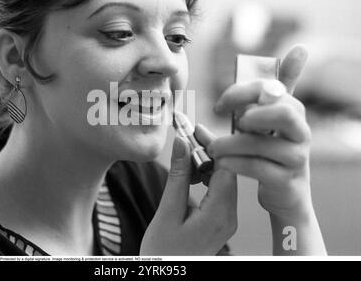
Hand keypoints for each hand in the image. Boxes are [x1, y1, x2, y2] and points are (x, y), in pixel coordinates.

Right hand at [140, 134, 236, 254]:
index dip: (211, 144)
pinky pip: (219, 189)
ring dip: (205, 163)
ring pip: (223, 178)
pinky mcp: (222, 220)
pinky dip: (205, 176)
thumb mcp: (167, 212)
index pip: (225, 167)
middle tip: (186, 136)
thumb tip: (181, 143)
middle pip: (227, 170)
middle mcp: (230, 217)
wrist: (169, 275)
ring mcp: (228, 219)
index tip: (193, 129)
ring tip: (184, 157)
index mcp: (219, 215)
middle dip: (207, 150)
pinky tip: (189, 174)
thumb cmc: (164, 252)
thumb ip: (177, 176)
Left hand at [211, 45, 312, 219]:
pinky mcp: (286, 180)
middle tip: (232, 124)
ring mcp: (296, 157)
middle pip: (284, 112)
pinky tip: (220, 163)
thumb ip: (256, 100)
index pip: (272, 89)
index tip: (219, 106)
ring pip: (262, 143)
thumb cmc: (268, 152)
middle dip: (252, 114)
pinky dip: (233, 163)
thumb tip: (270, 66)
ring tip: (213, 148)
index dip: (242, 92)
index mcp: (293, 111)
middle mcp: (300, 131)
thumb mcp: (264, 123)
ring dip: (230, 144)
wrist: (286, 193)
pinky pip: (257, 167)